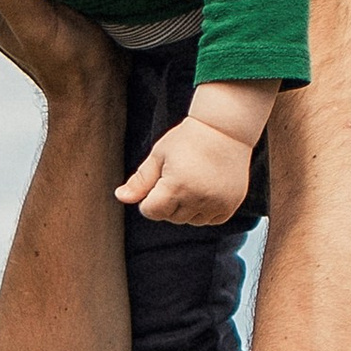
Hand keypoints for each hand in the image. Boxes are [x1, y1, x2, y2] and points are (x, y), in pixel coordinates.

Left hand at [113, 112, 257, 227]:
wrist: (225, 129)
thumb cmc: (188, 139)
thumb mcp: (158, 156)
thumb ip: (140, 181)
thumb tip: (120, 197)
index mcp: (176, 186)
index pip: (151, 212)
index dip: (149, 199)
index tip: (158, 181)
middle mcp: (198, 198)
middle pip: (171, 217)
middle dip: (168, 202)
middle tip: (178, 176)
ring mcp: (217, 203)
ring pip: (191, 220)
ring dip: (187, 208)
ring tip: (193, 181)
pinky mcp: (230, 204)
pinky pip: (211, 220)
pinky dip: (206, 210)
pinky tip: (206, 188)